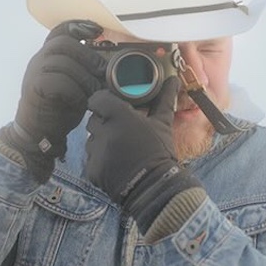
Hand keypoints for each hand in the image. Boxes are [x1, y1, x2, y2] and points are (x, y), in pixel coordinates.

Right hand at [2, 20, 106, 181]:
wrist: (36, 135)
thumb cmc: (59, 111)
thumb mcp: (75, 87)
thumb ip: (85, 73)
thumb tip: (110, 67)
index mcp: (48, 56)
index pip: (60, 31)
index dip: (79, 26)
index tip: (97, 31)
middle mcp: (39, 60)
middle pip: (63, 43)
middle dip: (89, 56)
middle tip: (104, 73)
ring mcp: (34, 73)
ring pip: (63, 63)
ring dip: (85, 77)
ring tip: (98, 92)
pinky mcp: (35, 88)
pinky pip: (59, 82)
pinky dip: (76, 92)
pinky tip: (83, 102)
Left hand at [86, 77, 201, 232]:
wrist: (154, 186)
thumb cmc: (159, 151)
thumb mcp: (163, 124)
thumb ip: (164, 99)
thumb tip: (173, 79)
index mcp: (118, 115)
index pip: (97, 100)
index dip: (102, 102)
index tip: (110, 106)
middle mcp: (102, 131)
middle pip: (94, 120)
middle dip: (104, 123)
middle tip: (119, 131)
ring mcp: (95, 151)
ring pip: (91, 140)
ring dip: (101, 142)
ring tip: (119, 150)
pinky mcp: (92, 169)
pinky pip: (92, 159)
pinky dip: (100, 161)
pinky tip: (116, 165)